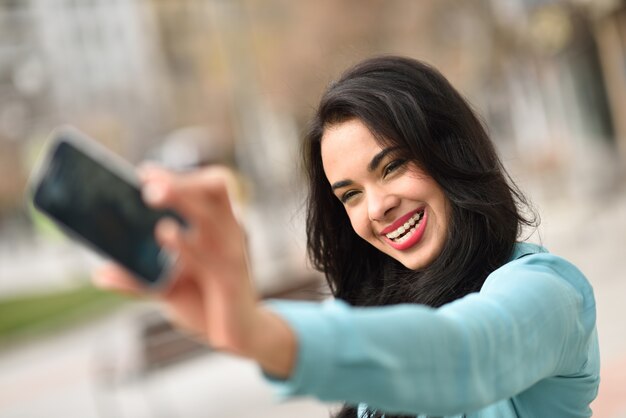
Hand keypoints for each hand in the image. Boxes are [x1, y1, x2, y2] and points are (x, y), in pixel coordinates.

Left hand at [93, 165, 295, 376]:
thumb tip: (99, 273)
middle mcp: (229, 233)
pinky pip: (209, 257)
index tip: (143, 173)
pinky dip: (186, 243)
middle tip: (147, 183)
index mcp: (219, 225)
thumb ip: (140, 278)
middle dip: (180, 183)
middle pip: (214, 191)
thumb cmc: (208, 301)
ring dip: (181, 201)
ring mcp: (231, 254)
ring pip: (210, 218)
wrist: (241, 333)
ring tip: (151, 195)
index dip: (178, 177)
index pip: (209, 186)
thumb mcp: (171, 286)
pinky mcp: (229, 280)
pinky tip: (165, 232)